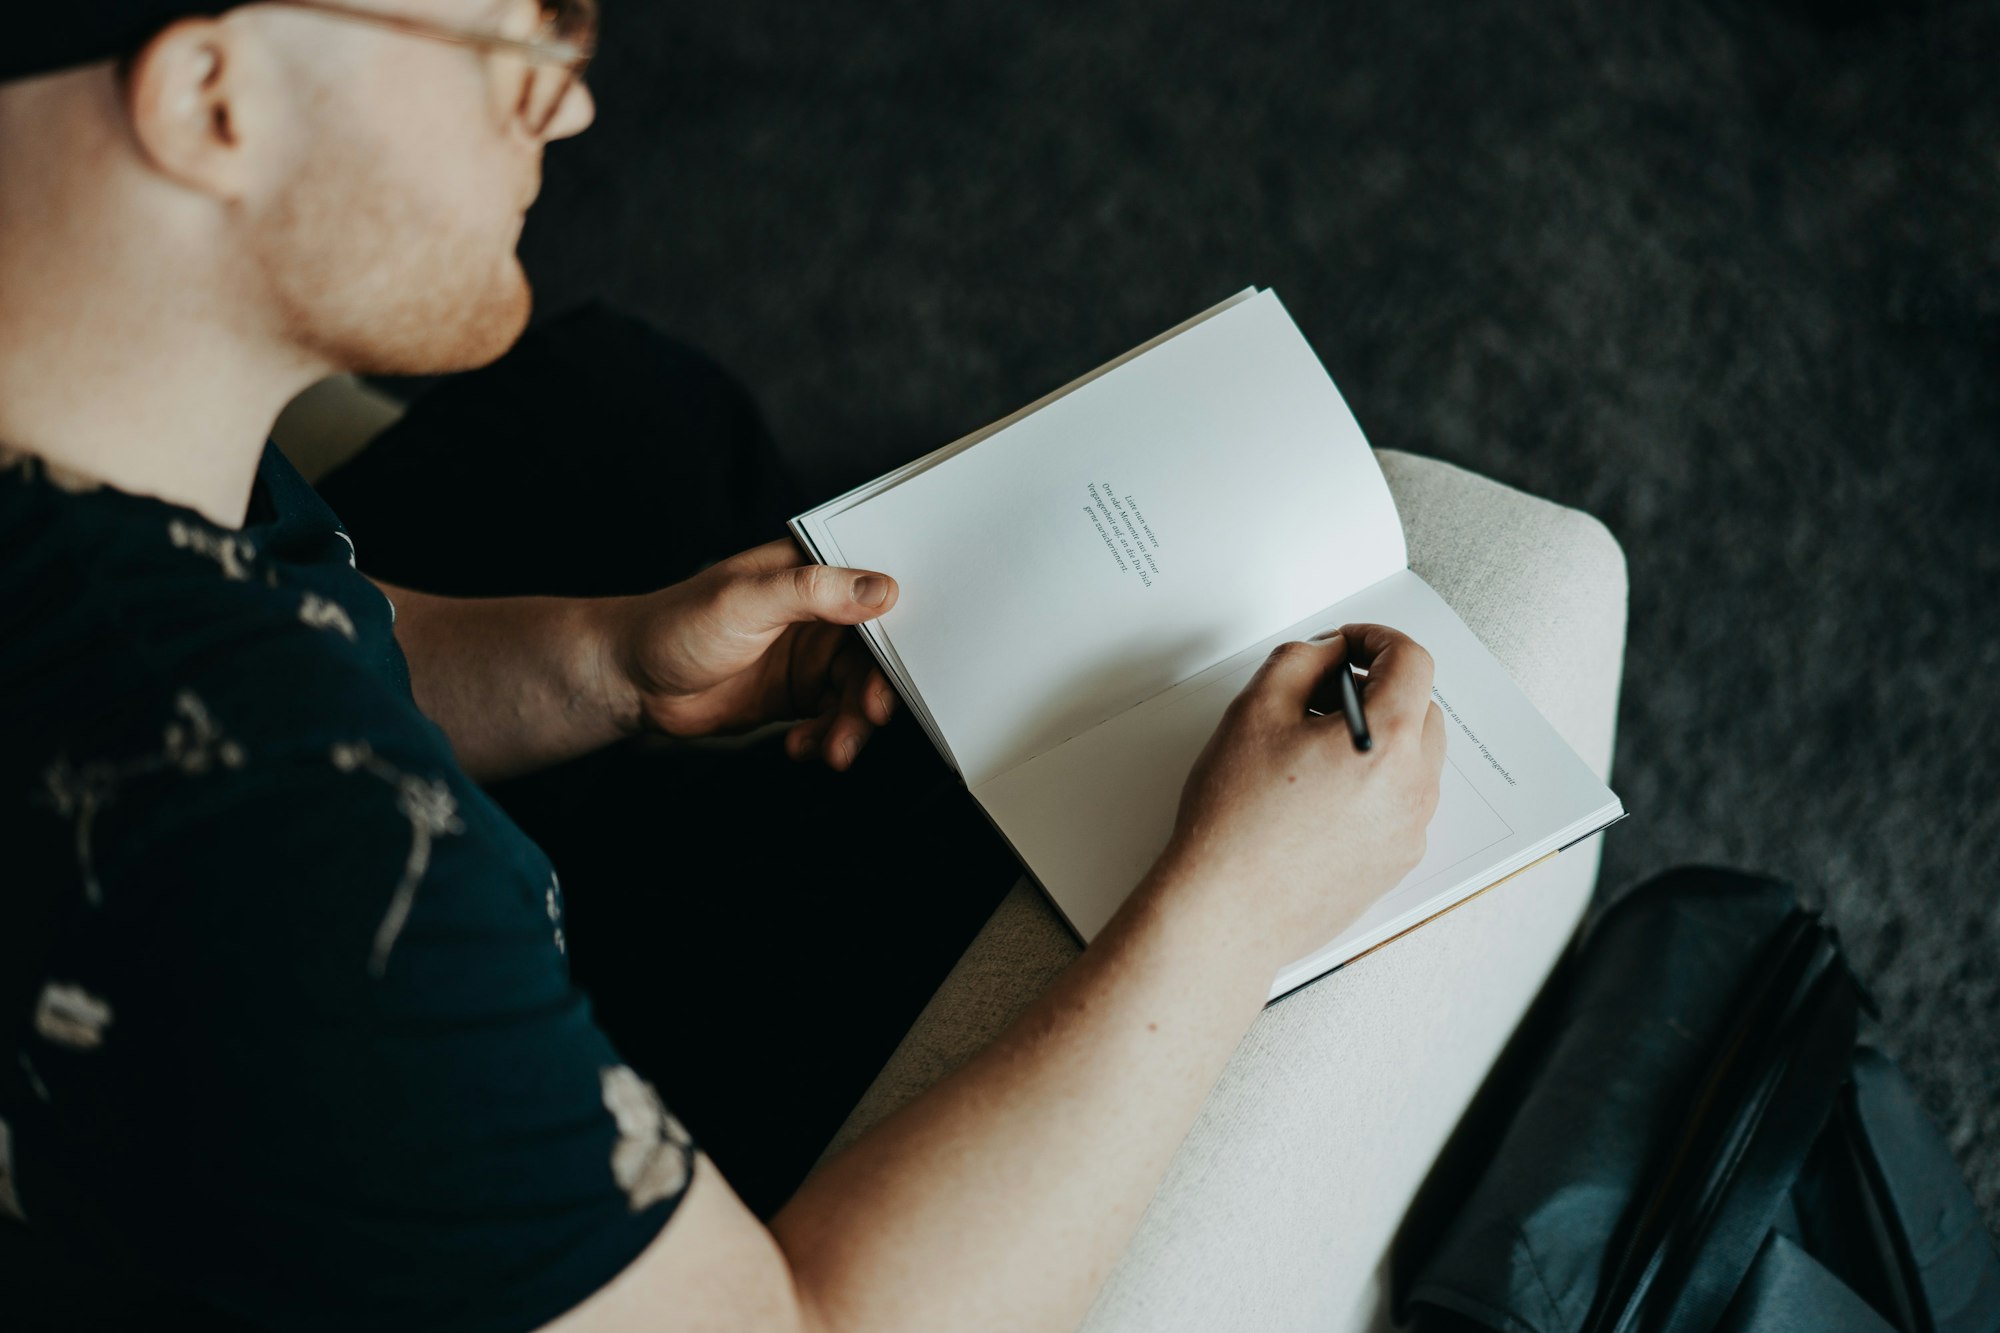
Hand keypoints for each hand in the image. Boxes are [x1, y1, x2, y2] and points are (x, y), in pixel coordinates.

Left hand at [600, 538, 901, 769]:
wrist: (631, 680)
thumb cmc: (677, 624)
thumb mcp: (747, 600)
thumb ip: (813, 592)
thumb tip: (882, 589)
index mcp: (811, 572)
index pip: (875, 591)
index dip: (899, 626)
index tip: (907, 662)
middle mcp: (819, 613)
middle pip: (874, 652)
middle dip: (875, 690)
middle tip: (868, 717)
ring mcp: (810, 656)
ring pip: (857, 692)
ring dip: (851, 724)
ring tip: (833, 750)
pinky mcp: (798, 694)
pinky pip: (833, 718)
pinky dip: (827, 738)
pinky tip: (802, 748)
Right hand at [1156, 622, 1445, 967]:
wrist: (1228, 912)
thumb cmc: (1235, 824)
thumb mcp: (1253, 711)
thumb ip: (1299, 661)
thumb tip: (1328, 654)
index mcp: (1388, 742)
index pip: (1411, 661)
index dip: (1375, 638)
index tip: (1347, 645)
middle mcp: (1414, 788)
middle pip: (1421, 708)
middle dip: (1377, 689)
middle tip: (1319, 698)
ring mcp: (1410, 831)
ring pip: (1413, 759)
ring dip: (1377, 739)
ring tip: (1312, 753)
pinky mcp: (1395, 864)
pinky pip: (1400, 804)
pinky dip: (1373, 785)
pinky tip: (1317, 798)